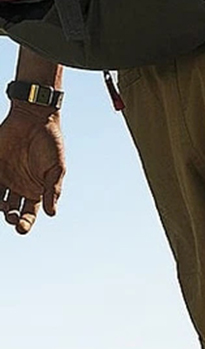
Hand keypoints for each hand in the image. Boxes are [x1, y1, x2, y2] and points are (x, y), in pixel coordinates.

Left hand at [0, 104, 65, 233]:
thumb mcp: (56, 168)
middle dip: (10, 217)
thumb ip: (53, 190)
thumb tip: (52, 213)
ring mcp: (4, 177)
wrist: (33, 119)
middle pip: (10, 210)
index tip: (21, 229)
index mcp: (36, 190)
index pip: (29, 213)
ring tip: (2, 207)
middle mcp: (18, 187)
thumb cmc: (50, 143)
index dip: (25, 223)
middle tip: (10, 217)